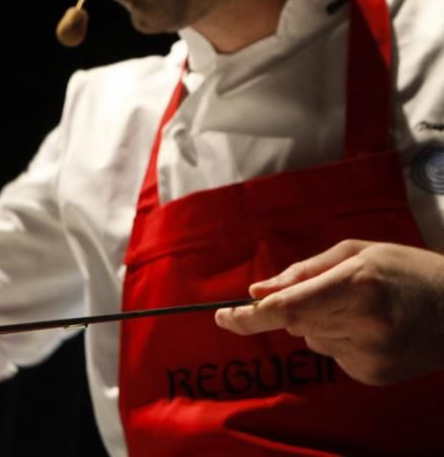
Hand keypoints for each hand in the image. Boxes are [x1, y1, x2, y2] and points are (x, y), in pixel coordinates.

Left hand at [215, 239, 443, 384]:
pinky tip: (370, 329)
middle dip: (292, 309)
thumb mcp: (357, 253)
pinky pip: (332, 355)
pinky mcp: (374, 375)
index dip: (249, 316)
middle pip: (294, 323)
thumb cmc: (407, 271)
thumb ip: (303, 272)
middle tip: (321, 295)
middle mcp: (362, 324)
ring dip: (320, 323)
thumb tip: (258, 291)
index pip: (287, 308)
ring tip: (362, 309)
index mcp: (356, 286)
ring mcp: (370, 355)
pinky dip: (339, 340)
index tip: (222, 317)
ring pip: (311, 339)